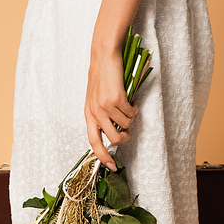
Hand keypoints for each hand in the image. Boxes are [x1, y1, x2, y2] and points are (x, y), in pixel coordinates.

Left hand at [84, 48, 138, 170]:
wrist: (104, 56)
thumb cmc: (102, 77)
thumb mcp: (96, 99)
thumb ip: (102, 116)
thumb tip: (116, 132)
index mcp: (88, 115)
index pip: (94, 142)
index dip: (103, 157)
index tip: (112, 166)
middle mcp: (95, 113)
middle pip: (115, 139)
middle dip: (126, 135)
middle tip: (128, 126)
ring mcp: (105, 107)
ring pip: (126, 125)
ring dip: (131, 117)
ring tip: (128, 105)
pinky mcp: (116, 99)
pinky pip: (131, 113)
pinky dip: (134, 107)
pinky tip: (130, 98)